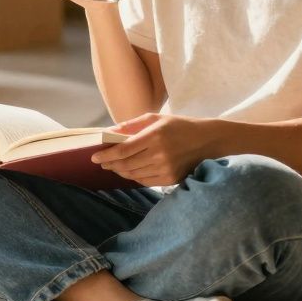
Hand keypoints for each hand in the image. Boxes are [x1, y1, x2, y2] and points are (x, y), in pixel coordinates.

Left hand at [90, 113, 215, 187]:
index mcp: (155, 136)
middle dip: (110, 164)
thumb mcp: (156, 118)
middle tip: (102, 162)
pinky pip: (145, 181)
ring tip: (114, 166)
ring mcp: (166, 169)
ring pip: (134, 175)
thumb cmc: (179, 126)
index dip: (106, 155)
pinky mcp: (171, 179)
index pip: (123, 150)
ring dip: (120, 171)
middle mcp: (159, 154)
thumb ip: (131, 125)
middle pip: (126, 164)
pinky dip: (134, 177)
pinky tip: (130, 171)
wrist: (207, 141)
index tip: (94, 157)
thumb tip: (110, 132)